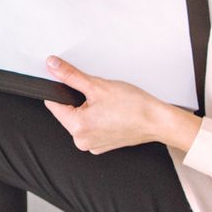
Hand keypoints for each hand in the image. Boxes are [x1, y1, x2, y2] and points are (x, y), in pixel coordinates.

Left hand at [42, 56, 180, 153]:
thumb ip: (71, 75)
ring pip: (80, 120)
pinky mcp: (101, 145)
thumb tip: (53, 66)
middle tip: (98, 95)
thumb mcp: (97, 85)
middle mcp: (82, 141)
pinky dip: (97, 119)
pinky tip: (111, 113)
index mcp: (77, 127)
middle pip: (67, 112)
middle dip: (78, 100)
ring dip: (88, 109)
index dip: (60, 90)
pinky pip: (91, 128)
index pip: (53, 104)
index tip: (71, 84)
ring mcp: (92, 145)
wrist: (157, 121)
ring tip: (107, 105)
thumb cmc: (134, 107)